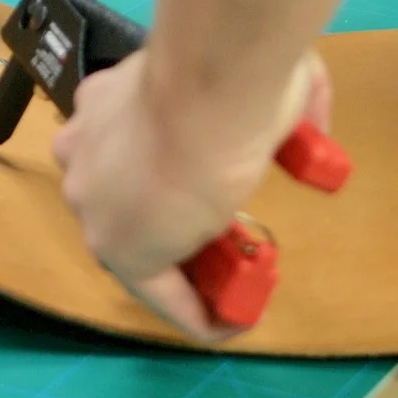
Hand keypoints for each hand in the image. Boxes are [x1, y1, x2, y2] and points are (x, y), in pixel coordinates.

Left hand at [50, 49, 330, 341]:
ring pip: (140, 246)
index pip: (133, 154)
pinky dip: (194, 311)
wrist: (212, 89)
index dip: (176, 180)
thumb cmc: (236, 74)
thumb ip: (288, 102)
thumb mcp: (268, 77)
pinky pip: (157, 291)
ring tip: (238, 286)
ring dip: (189, 267)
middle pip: (128, 202)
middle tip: (231, 236)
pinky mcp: (117, 249)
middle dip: (177, 223)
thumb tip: (315, 125)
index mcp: (106, 103)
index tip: (216, 197)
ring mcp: (91, 201)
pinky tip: (229, 323)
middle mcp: (83, 152)